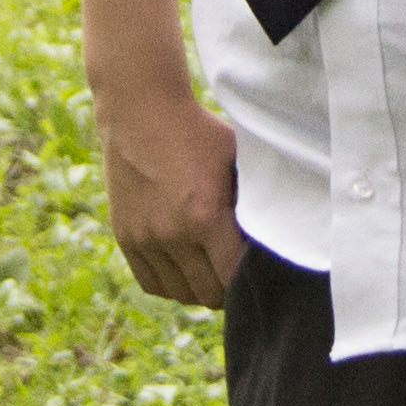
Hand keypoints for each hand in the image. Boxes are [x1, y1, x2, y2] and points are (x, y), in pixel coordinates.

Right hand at [94, 83, 243, 307]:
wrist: (141, 111)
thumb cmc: (198, 132)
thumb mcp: (237, 159)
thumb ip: (255, 198)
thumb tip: (280, 231)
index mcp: (205, 216)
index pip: (234, 277)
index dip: (250, 279)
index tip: (258, 269)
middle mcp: (172, 234)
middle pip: (208, 294)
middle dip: (228, 290)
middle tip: (237, 275)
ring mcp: (145, 238)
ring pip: (179, 293)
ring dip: (199, 290)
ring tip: (212, 274)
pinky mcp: (125, 235)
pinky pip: (151, 283)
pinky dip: (170, 285)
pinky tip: (185, 271)